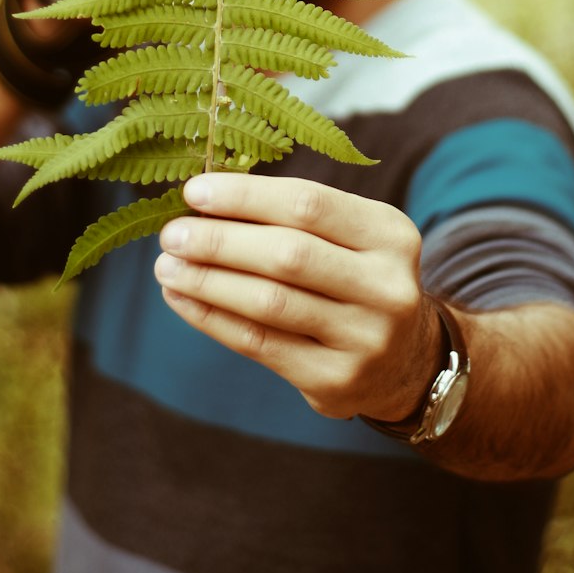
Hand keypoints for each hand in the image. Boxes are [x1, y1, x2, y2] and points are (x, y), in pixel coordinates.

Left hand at [155, 173, 442, 421]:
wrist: (406, 359)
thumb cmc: (354, 276)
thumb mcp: (348, 236)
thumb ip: (289, 217)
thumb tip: (203, 200)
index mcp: (390, 234)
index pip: (308, 204)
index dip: (245, 196)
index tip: (193, 191)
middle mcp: (387, 287)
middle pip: (288, 255)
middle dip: (220, 242)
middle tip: (171, 233)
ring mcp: (365, 340)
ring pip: (270, 303)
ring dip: (207, 282)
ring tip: (167, 266)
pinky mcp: (336, 381)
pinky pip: (260, 344)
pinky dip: (212, 319)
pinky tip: (183, 299)